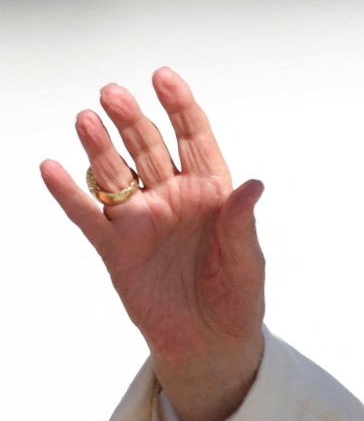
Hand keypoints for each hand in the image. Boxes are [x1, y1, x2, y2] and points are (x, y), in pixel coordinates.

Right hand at [41, 67, 265, 420]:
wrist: (211, 342)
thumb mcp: (247, 260)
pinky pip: (88, 215)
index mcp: (211, 190)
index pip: (194, 138)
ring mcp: (142, 219)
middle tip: (114, 94)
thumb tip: (253, 185)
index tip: (164, 78)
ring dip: (99, 148)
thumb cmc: (237, 296)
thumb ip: (242, 222)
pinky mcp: (116, 247)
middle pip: (148, 147)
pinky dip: (68, 193)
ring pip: (116, 174)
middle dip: (132, 120)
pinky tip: (53, 167)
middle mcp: (173, 196)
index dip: (179, 107)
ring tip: (86, 120)